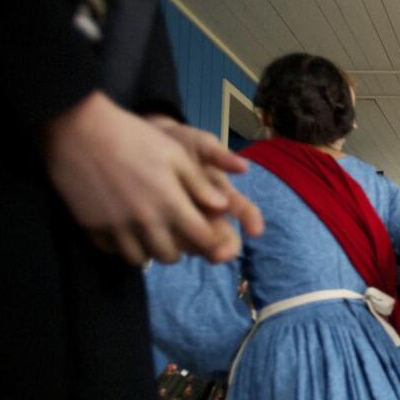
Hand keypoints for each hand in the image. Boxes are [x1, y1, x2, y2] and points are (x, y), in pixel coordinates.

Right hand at [44, 92, 255, 265]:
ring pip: (140, 259)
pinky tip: (124, 230)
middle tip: (174, 235)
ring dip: (149, 251)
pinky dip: (121, 246)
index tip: (208, 236)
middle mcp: (146, 222)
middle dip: (178, 250)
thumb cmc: (134, 137)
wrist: (78, 128)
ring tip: (149, 235)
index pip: (202, 240)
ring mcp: (117, 228)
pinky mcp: (92, 228)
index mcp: (171, 203)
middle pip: (170, 257)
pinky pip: (112, 251)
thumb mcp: (175, 154)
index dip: (211, 242)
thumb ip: (200, 184)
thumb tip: (222, 207)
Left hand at [146, 116, 264, 240]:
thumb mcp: (200, 145)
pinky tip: (161, 241)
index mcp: (222, 195)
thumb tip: (243, 167)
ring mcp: (186, 223)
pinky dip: (166, 242)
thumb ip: (219, 156)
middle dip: (224, 248)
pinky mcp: (162, 228)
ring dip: (197, 248)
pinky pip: (166, 240)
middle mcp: (209, 214)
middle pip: (222, 237)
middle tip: (219, 254)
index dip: (252, 222)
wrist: (143, 145)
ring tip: (187, 245)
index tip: (255, 231)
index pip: (244, 212)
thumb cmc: (180, 145)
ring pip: (197, 244)